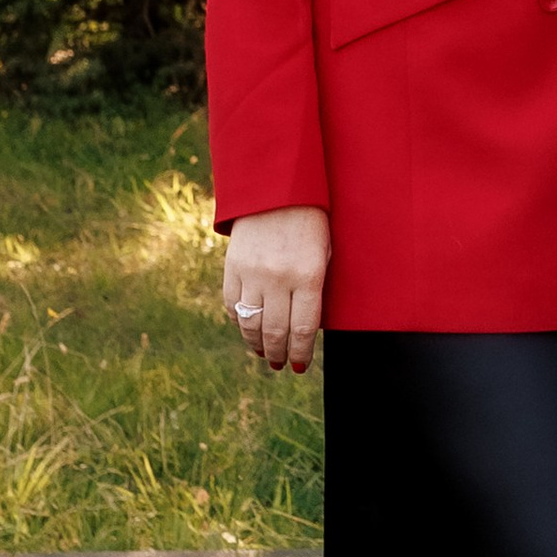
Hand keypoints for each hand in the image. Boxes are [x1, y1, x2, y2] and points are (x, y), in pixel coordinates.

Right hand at [220, 208, 329, 373]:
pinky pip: (232, 304)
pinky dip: (238, 321)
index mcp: (308, 276)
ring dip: (256, 344)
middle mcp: (278, 279)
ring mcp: (252, 273)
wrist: (276, 190)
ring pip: (250, 324)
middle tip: (281, 364)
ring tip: (264, 353)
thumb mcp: (323, 254)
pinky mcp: (232, 267)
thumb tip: (305, 328)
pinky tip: (247, 328)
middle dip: (279, 354)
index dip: (300, 353)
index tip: (300, 366)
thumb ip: (314, 288)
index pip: (303, 329)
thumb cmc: (310, 223)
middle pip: (275, 332)